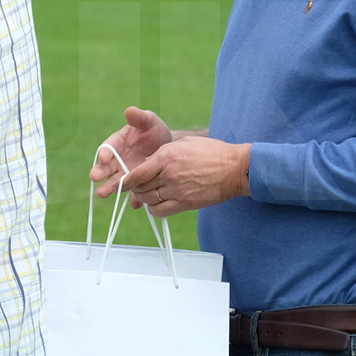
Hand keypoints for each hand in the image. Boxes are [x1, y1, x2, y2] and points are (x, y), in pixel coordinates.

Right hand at [91, 107, 172, 197]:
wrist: (169, 147)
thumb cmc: (155, 131)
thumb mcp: (149, 122)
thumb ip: (140, 118)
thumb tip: (130, 110)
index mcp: (117, 143)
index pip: (107, 147)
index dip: (105, 152)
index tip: (104, 156)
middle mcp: (117, 160)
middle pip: (105, 167)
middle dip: (100, 171)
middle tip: (95, 177)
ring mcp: (125, 173)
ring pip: (115, 181)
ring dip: (109, 187)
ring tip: (103, 193)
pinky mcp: (136, 184)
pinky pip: (134, 192)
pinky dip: (134, 198)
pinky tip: (135, 203)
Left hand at [122, 136, 250, 216]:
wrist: (234, 169)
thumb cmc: (211, 153)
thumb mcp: (183, 144)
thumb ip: (162, 154)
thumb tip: (146, 164)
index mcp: (166, 157)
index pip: (137, 173)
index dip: (126, 180)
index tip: (120, 183)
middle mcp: (169, 175)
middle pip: (140, 187)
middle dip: (134, 188)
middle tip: (135, 187)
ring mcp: (176, 190)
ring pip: (148, 199)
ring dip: (143, 198)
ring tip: (146, 194)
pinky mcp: (185, 204)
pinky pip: (160, 211)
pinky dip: (154, 209)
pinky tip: (156, 204)